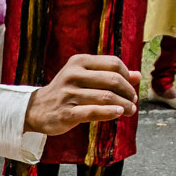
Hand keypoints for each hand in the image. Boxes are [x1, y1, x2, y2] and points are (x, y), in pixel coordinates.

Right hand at [24, 53, 138, 134]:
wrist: (36, 109)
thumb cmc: (66, 92)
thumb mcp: (85, 77)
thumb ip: (110, 75)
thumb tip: (138, 76)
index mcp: (79, 62)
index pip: (113, 64)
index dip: (127, 76)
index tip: (130, 87)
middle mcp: (73, 75)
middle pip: (112, 80)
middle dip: (128, 91)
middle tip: (133, 101)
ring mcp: (69, 94)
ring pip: (106, 97)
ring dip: (124, 105)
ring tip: (130, 110)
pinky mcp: (67, 113)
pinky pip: (94, 112)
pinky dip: (110, 113)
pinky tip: (119, 113)